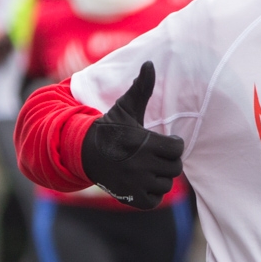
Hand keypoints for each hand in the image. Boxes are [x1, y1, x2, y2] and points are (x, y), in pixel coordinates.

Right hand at [80, 62, 184, 209]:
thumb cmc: (110, 128)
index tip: (163, 141)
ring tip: (146, 167)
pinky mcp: (131, 198)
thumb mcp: (125, 107)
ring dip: (159, 176)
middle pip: (175, 168)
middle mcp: (141, 165)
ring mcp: (135, 183)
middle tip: (154, 155)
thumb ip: (142, 87)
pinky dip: (151, 193)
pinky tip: (141, 181)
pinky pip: (155, 199)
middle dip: (167, 160)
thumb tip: (150, 62)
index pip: (177, 148)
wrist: (83, 152)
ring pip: (166, 184)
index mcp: (144, 142)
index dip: (172, 144)